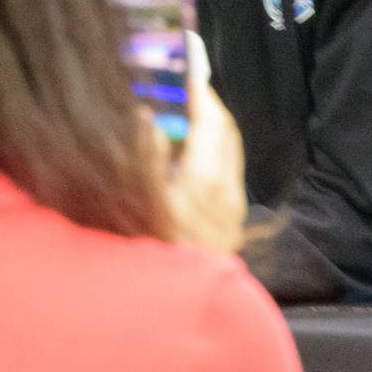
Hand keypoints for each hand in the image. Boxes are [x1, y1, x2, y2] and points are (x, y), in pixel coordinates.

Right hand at [156, 34, 248, 253]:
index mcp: (205, 177)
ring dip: (211, 124)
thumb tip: (145, 115)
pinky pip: (227, 169)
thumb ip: (143, 157)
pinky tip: (192, 153)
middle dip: (205, 103)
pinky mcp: (230, 220)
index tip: (184, 64)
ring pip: (228, 149)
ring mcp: (231, 205)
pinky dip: (212, 149)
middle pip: (224, 130)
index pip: (209, 118)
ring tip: (187, 111)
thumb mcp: (140, 204)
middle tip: (183, 83)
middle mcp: (226, 187)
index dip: (197, 88)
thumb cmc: (156, 252)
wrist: (188, 307)